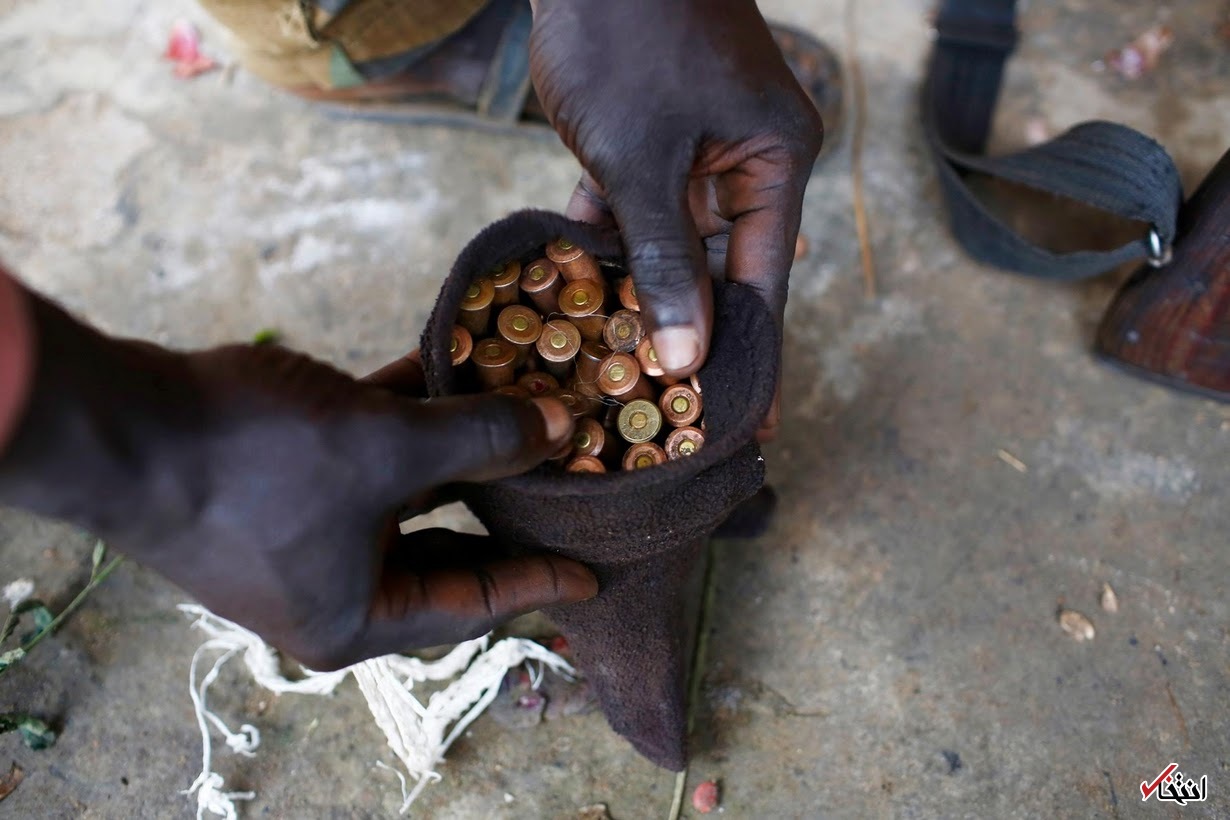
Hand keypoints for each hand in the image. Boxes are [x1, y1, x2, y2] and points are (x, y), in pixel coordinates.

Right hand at [0, 290, 596, 669]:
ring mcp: (297, 536)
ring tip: (518, 418)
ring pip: (402, 496)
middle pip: (442, 553)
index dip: (540, 581)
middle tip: (562, 487)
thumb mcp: (388, 449)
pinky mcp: (273, 485)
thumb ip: (483, 440)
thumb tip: (560, 429)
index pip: (474, 605)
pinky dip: (398, 420)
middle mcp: (328, 587)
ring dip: (453, 451)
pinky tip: (442, 368)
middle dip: (501, 509)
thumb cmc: (256, 461)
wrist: (120, 426)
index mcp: (357, 616)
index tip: (591, 575)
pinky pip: (358, 458)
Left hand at [530, 0, 821, 415]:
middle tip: (666, 410)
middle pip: (722, 270)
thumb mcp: (640, 157)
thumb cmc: (626, 30)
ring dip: (636, 291)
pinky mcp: (651, 135)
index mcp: (774, 162)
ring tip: (615, 367)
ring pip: (670, 242)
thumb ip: (663, 258)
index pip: (766, 285)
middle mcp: (746, 161)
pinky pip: (633, 204)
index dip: (751, 359)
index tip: (747, 427)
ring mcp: (696, 147)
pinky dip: (605, 238)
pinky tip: (575, 288)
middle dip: (686, 333)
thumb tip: (688, 352)